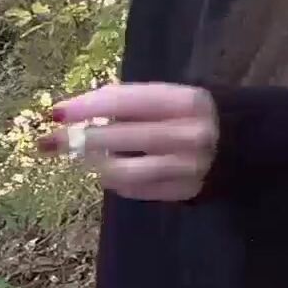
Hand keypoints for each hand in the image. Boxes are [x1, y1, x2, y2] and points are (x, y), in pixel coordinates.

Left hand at [44, 82, 218, 201]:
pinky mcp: (185, 191)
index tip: (55, 113)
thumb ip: (126, 103)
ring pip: (126, 170)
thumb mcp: (166, 97)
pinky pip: (137, 190)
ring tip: (78, 160)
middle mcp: (188, 133)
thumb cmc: (187, 113)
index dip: (86, 108)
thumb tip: (69, 115)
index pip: (124, 102)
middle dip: (79, 140)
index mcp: (184, 101)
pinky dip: (115, 182)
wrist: (239, 140)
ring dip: (94, 165)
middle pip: (121, 137)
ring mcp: (188, 166)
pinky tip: (105, 172)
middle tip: (47, 143)